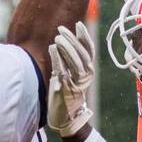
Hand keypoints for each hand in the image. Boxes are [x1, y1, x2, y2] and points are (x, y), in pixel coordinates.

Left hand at [47, 22, 95, 137]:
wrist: (66, 117)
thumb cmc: (67, 92)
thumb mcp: (72, 74)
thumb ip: (70, 58)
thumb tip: (66, 37)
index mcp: (89, 71)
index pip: (90, 51)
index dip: (85, 37)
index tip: (78, 24)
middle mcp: (86, 77)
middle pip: (82, 54)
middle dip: (72, 40)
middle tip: (61, 29)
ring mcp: (76, 83)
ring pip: (74, 62)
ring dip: (66, 48)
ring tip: (57, 38)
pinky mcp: (66, 89)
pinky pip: (62, 70)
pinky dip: (57, 58)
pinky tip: (52, 48)